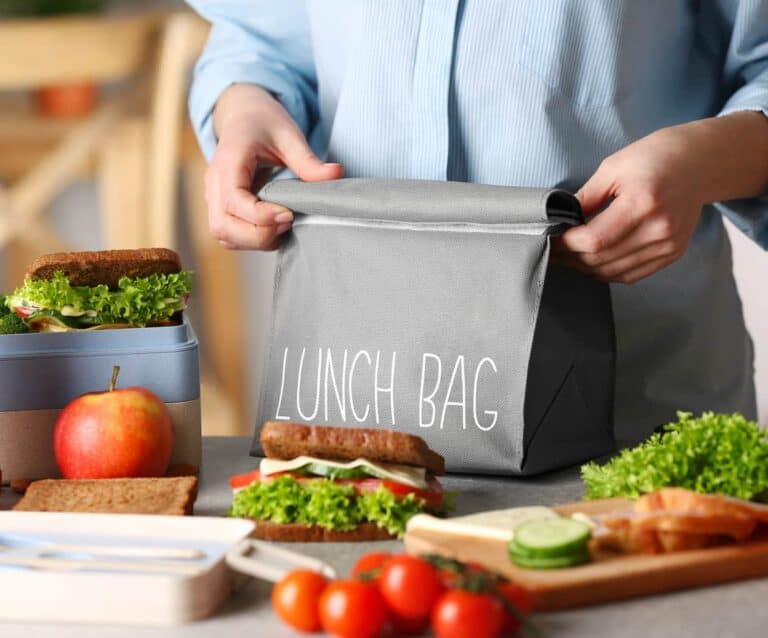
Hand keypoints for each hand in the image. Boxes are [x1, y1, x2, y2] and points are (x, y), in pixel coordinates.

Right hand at [206, 84, 342, 249]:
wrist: (243, 117)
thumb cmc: (263, 123)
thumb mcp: (288, 134)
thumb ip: (308, 159)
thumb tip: (336, 174)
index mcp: (228, 162)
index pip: (234, 201)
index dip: (261, 216)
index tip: (289, 214)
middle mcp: (214, 184)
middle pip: (222, 226)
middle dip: (258, 235)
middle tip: (289, 221)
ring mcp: (214, 198)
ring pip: (224, 236)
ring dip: (255, 240)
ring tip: (283, 225)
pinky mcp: (222, 208)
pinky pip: (230, 236)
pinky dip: (252, 240)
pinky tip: (274, 228)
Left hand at [554, 112, 767, 282]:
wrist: (698, 163)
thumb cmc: (653, 158)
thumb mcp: (613, 168)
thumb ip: (585, 198)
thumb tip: (559, 221)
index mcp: (643, 203)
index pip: (594, 240)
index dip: (566, 244)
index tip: (550, 239)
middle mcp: (659, 229)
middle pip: (601, 259)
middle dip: (570, 258)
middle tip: (552, 250)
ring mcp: (668, 244)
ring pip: (613, 272)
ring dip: (585, 268)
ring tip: (568, 256)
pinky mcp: (672, 253)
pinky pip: (631, 275)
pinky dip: (607, 272)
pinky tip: (592, 261)